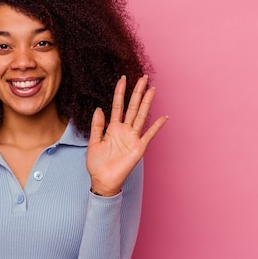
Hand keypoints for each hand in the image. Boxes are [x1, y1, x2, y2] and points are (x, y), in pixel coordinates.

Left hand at [86, 75, 167, 195]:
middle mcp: (124, 130)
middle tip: (142, 77)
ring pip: (141, 116)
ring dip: (146, 102)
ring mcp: (133, 138)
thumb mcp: (93, 143)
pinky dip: (157, 126)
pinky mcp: (139, 148)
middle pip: (133, 107)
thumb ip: (97, 126)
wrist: (102, 181)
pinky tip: (164, 116)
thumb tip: (99, 108)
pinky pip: (149, 134)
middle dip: (137, 92)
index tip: (123, 78)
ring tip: (152, 89)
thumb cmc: (97, 164)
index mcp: (113, 128)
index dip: (120, 92)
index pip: (118, 105)